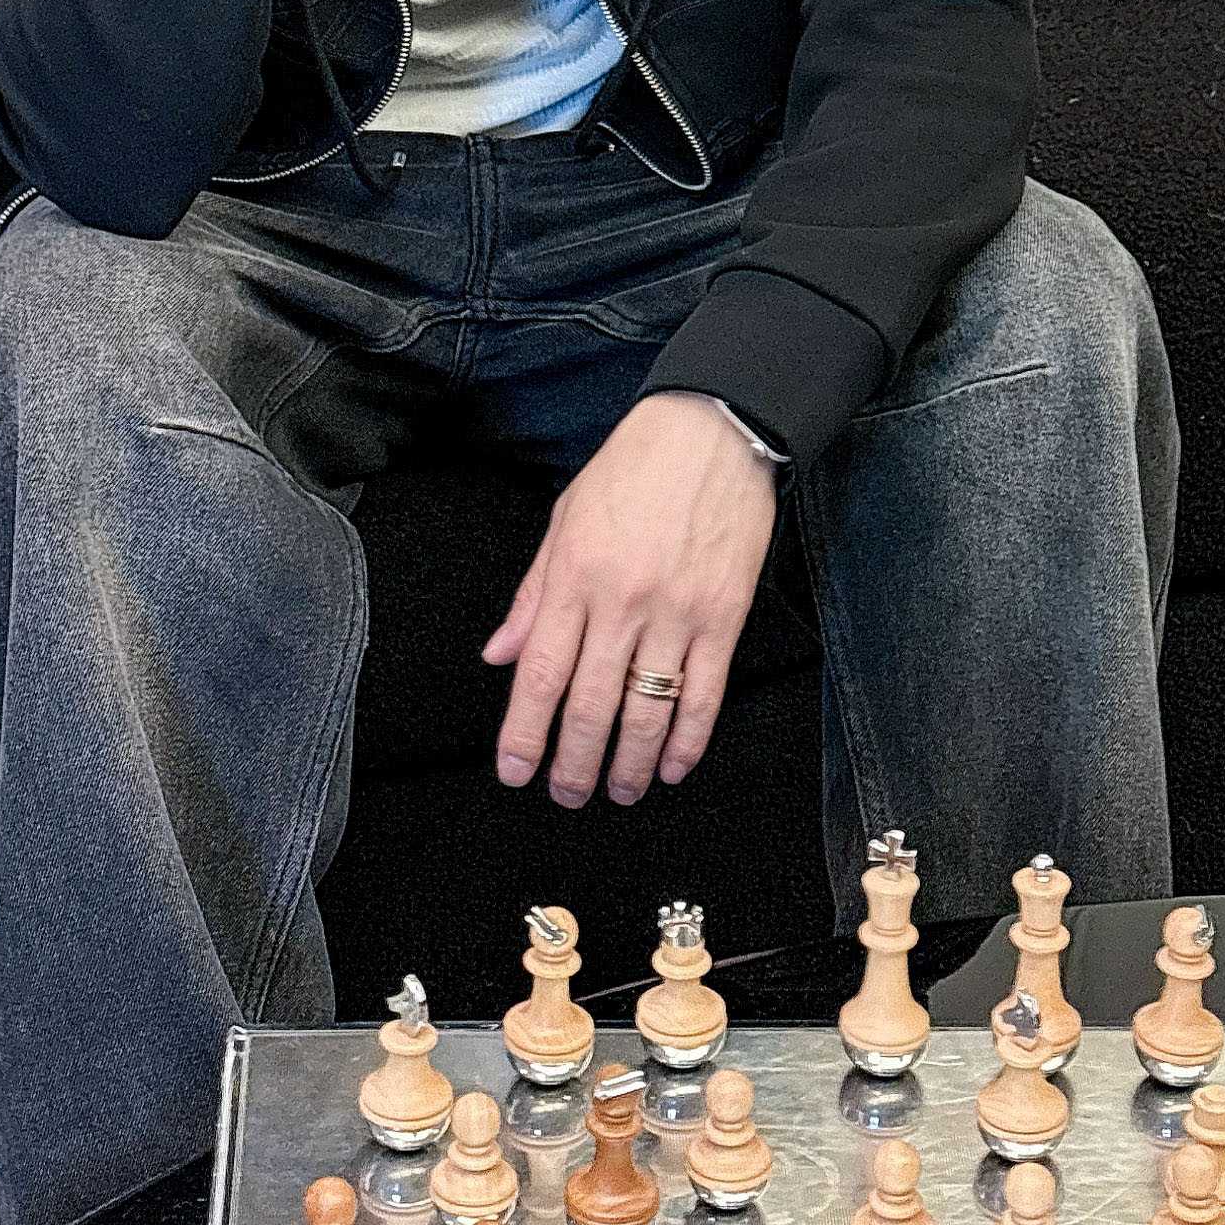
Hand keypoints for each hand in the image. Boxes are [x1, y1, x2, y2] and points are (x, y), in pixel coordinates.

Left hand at [484, 395, 777, 807]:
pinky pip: (704, 694)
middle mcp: (622, 600)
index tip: (515, 771)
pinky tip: (671, 765)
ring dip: (628, 763)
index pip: (541, 672)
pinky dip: (688, 740)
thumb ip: (534, 594)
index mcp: (575, 574)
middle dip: (574, 762)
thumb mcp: (566, 519)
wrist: (713, 430)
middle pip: (591, 705)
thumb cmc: (633, 467)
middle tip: (566, 794)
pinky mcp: (724, 615)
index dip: (524, 731)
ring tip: (616, 791)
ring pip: (648, 711)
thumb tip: (501, 656)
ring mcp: (677, 611)